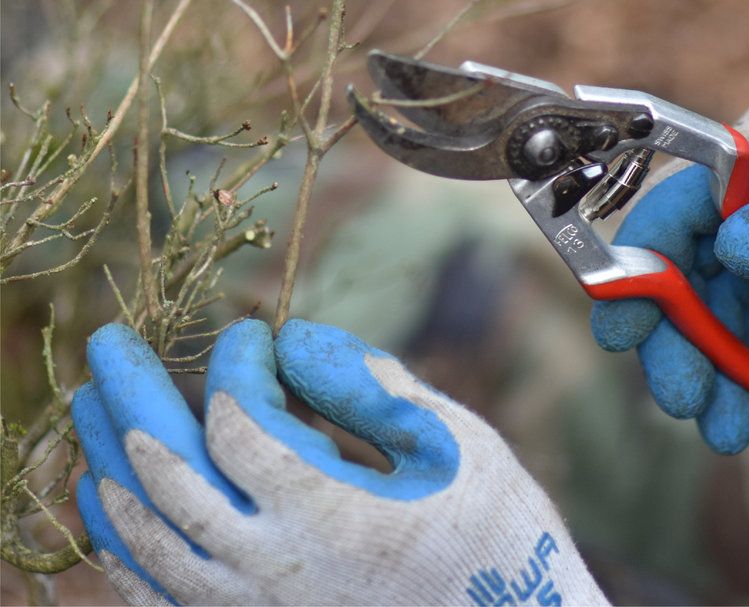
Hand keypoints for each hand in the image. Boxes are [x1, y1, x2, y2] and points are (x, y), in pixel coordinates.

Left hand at [73, 319, 606, 606]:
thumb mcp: (453, 446)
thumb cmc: (495, 536)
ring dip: (112, 462)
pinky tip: (103, 501)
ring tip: (88, 407)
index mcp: (327, 515)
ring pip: (149, 536)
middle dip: (134, 396)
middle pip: (170, 473)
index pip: (239, 422)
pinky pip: (157, 591)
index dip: (237, 362)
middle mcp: (272, 569)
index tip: (256, 331)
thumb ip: (370, 387)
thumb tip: (292, 341)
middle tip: (108, 342)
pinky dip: (120, 541)